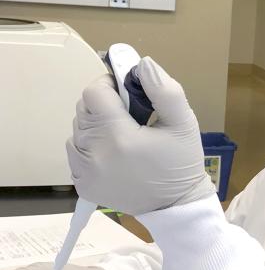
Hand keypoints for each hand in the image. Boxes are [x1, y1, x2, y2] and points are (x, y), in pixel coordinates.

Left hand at [67, 57, 214, 214]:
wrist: (175, 205)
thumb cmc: (181, 163)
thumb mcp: (183, 122)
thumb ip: (164, 90)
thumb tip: (143, 64)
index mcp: (119, 137)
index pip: (94, 92)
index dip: (110, 84)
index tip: (126, 91)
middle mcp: (95, 155)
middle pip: (84, 109)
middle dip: (104, 104)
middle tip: (129, 115)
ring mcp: (85, 172)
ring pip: (77, 129)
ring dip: (96, 125)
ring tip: (122, 135)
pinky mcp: (82, 184)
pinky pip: (76, 151)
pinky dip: (90, 146)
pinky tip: (113, 153)